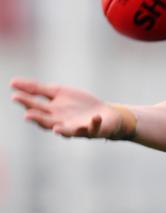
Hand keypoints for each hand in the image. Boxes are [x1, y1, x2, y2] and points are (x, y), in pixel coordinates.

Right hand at [10, 79, 125, 138]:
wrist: (104, 114)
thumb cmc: (78, 105)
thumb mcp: (58, 92)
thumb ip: (37, 89)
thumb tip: (13, 82)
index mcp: (52, 113)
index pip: (36, 109)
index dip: (26, 103)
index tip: (15, 96)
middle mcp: (62, 123)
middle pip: (47, 122)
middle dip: (38, 119)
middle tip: (27, 115)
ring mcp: (78, 128)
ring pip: (68, 131)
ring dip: (62, 130)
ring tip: (56, 128)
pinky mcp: (94, 129)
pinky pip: (94, 127)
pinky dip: (94, 123)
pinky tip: (94, 117)